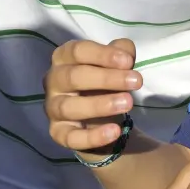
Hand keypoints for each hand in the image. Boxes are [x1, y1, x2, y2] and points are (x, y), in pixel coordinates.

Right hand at [44, 39, 140, 155]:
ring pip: (70, 107)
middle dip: (106, 78)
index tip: (128, 61)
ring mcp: (52, 108)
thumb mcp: (116, 65)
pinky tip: (114, 131)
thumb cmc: (104, 84)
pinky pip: (71, 137)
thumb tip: (126, 52)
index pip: (77, 51)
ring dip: (100, 105)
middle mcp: (53, 81)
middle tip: (136, 81)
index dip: (102, 54)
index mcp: (63, 58)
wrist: (101, 120)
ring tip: (128, 103)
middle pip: (73, 76)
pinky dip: (93, 136)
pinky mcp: (58, 133)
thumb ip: (122, 54)